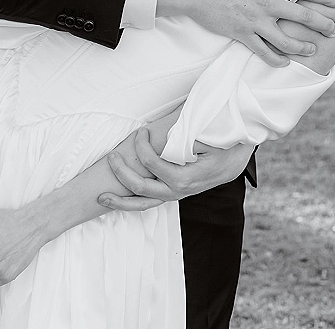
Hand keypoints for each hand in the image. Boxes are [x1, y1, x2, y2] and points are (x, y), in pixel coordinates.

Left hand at [98, 127, 253, 211]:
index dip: (142, 146)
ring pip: (142, 204)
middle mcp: (176, 191)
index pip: (152, 164)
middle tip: (111, 155)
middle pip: (140, 188)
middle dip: (121, 172)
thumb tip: (168, 133)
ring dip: (120, 201)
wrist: (233, 161)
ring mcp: (173, 195)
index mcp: (184, 178)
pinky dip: (131, 202)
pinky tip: (117, 199)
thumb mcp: (207, 139)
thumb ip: (187, 138)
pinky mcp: (171, 194)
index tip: (142, 130)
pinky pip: (148, 202)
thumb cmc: (221, 146)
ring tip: (101, 196)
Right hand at [158, 0, 334, 66]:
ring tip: (312, 49)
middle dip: (323, 24)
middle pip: (303, 16)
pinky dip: (275, 59)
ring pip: (286, 40)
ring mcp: (255, 21)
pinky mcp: (241, 34)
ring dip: (303, 46)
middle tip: (333, 30)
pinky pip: (263, 51)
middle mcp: (267, 3)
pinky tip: (284, 62)